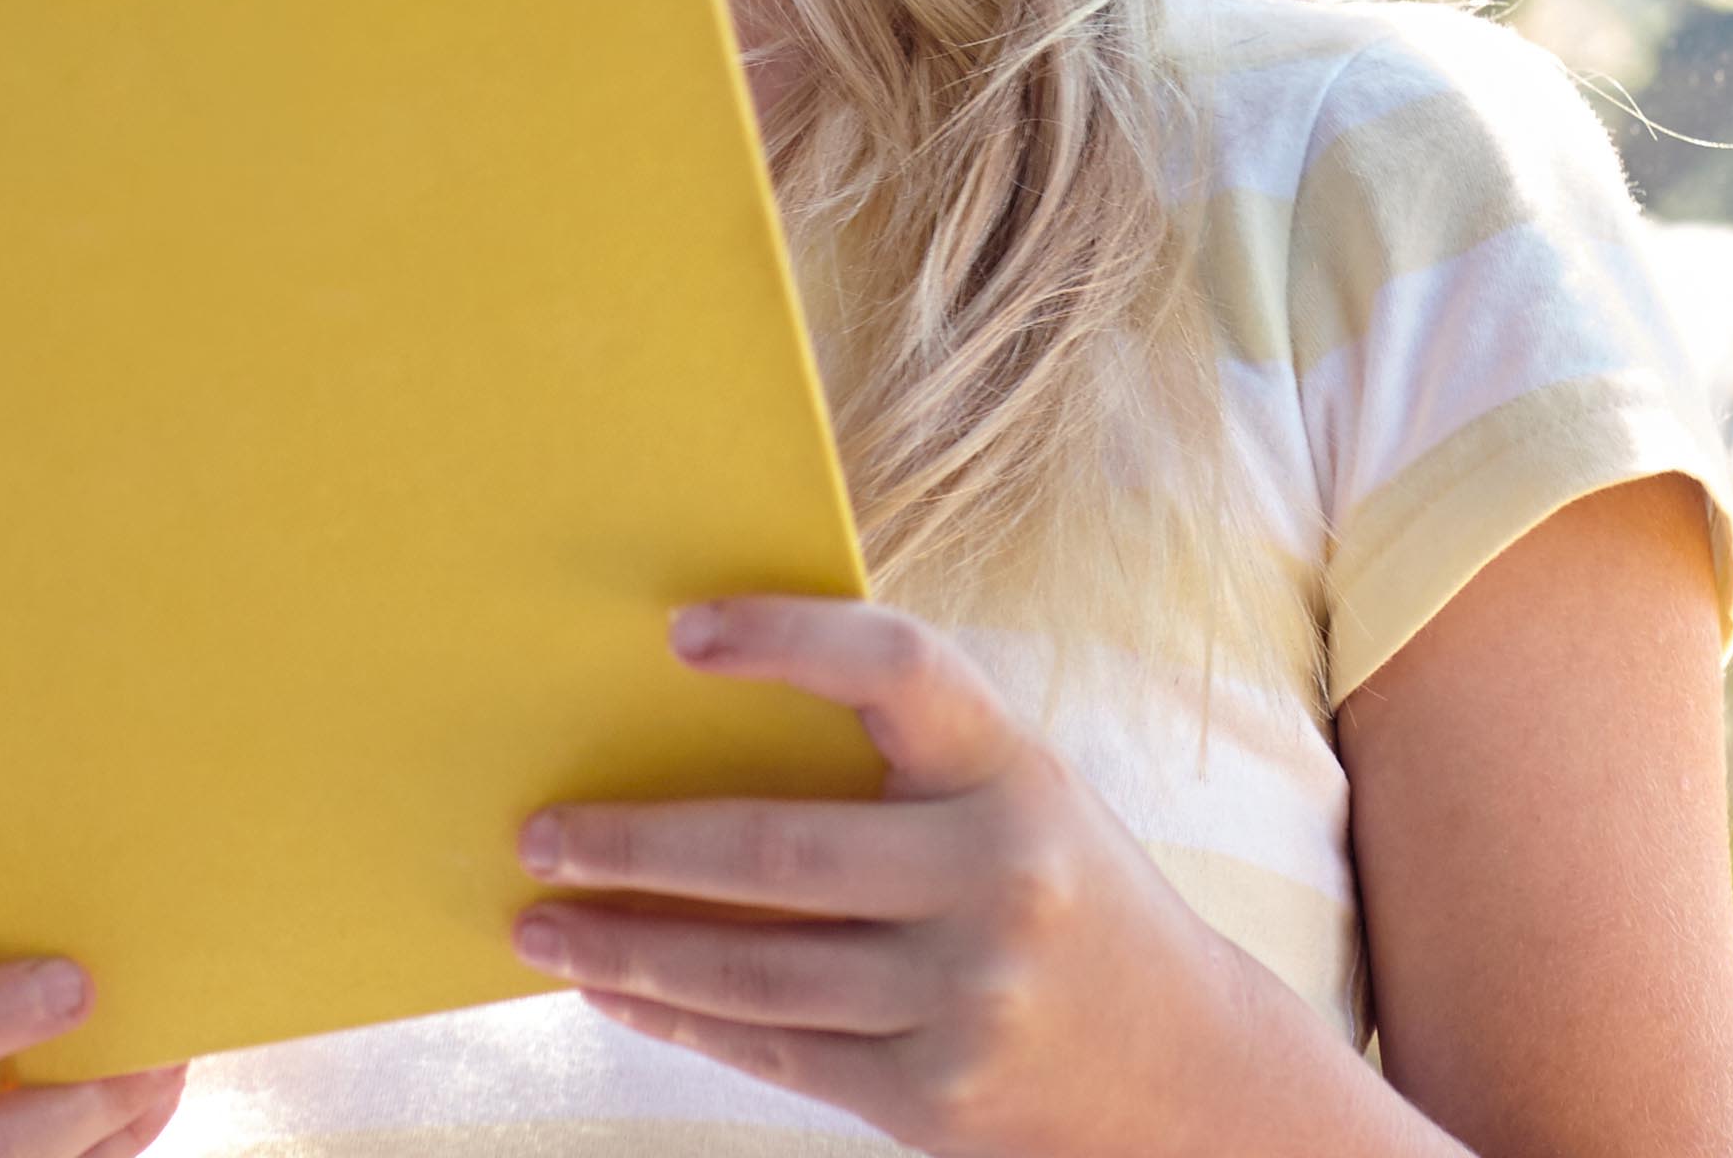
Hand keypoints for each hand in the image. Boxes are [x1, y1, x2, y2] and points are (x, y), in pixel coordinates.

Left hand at [504, 598, 1276, 1157]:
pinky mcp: (937, 1098)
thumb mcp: (1017, 800)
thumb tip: (693, 734)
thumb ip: (898, 765)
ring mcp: (971, 997)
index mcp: (1016, 770)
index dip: (787, 641)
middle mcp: (1002, 878)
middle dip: (635, 843)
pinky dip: (681, 1017)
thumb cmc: (1063, 896)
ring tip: (543, 922)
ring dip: (628, 945)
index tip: (677, 633)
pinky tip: (618, 988)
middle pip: (777, 852)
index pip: (898, 666)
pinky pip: (775, 1050)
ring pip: (756, 972)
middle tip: (538, 833)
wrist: (1194, 1076)